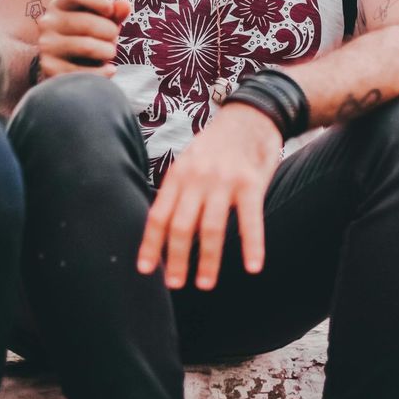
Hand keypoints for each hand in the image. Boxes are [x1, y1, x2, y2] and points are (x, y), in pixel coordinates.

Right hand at [36, 0, 132, 78]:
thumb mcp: (101, 21)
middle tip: (113, 39)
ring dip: (108, 52)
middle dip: (110, 32)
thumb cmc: (87, 37)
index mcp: (59, 5)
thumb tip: (124, 5)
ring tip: (109, 53)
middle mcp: (48, 23)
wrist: (64, 67)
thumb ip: (114, 12)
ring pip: (87, 47)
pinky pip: (84, 71)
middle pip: (87, 22)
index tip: (110, 10)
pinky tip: (109, 70)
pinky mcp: (50, 69)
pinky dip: (103, 72)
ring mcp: (47, 46)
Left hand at [136, 104, 280, 290]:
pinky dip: (252, 246)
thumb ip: (179, 189)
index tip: (145, 270)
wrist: (252, 113)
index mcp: (179, 173)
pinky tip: (253, 267)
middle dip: (176, 260)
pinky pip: (251, 220)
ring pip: (210, 228)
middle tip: (175, 284)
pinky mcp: (251, 182)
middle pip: (180, 226)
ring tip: (205, 284)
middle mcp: (197, 178)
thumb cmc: (219, 143)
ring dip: (207, 261)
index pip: (158, 215)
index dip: (150, 245)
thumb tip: (166, 227)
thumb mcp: (190, 160)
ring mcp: (225, 180)